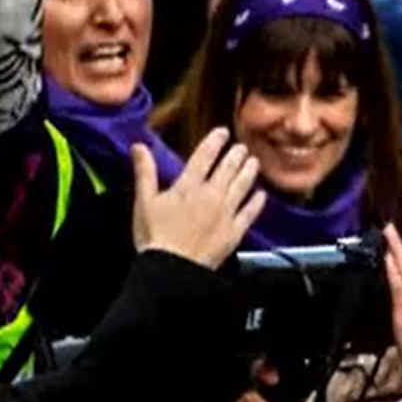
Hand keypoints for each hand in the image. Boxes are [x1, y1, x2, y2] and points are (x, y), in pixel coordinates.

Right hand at [132, 128, 265, 269]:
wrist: (173, 269)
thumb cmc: (155, 237)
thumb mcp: (143, 202)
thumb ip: (145, 172)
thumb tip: (139, 146)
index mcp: (188, 186)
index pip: (203, 157)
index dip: (214, 142)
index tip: (223, 132)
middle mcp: (210, 195)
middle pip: (227, 169)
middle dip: (236, 155)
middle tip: (242, 147)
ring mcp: (225, 213)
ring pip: (241, 187)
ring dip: (249, 172)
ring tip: (254, 162)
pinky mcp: (235, 232)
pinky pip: (249, 213)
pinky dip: (257, 202)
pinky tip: (262, 195)